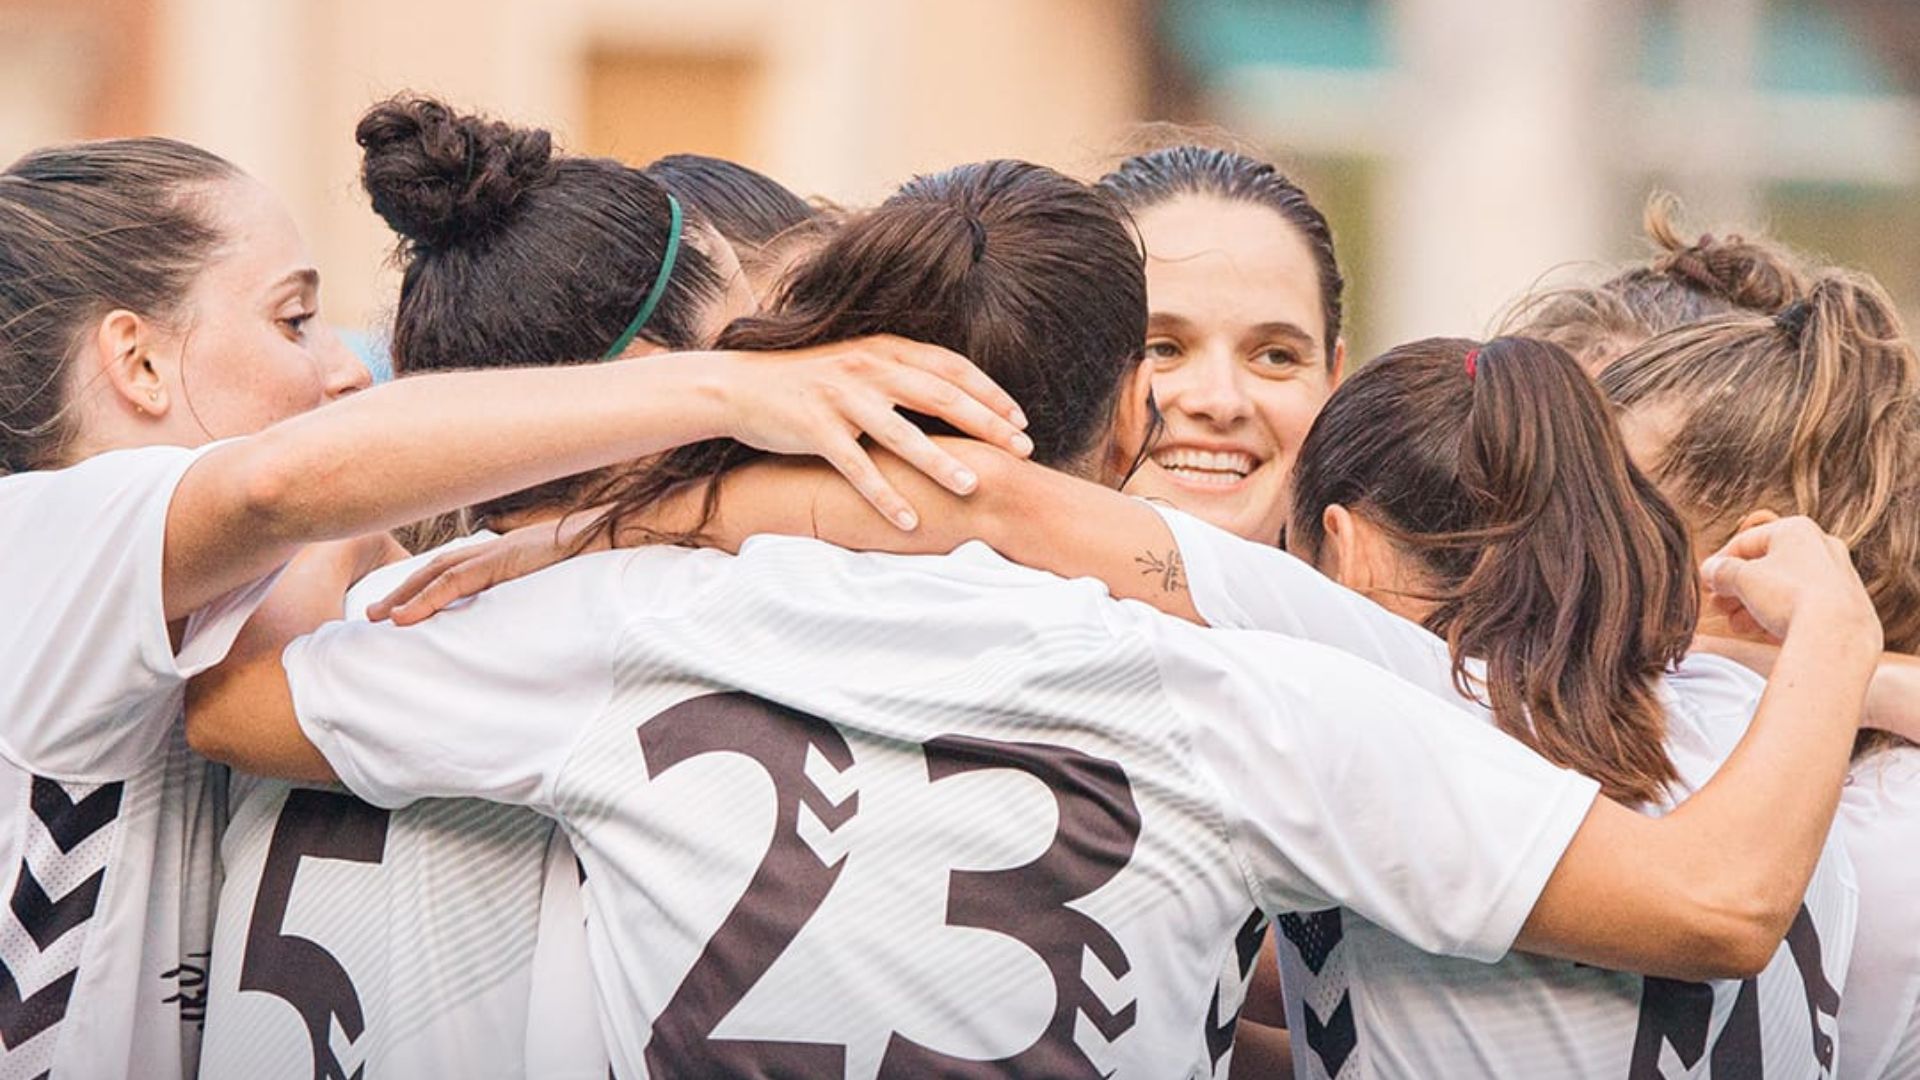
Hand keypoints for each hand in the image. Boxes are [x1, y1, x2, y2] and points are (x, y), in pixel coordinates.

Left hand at [366, 512, 604, 625]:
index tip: (403, 606)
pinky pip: (455, 583)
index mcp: (506, 554)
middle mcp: (495, 550)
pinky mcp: (503, 562)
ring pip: (437, 575)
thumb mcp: (558, 581)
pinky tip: (403, 618)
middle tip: (375, 615)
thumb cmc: (596, 560)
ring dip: (404, 596)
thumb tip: (533, 617)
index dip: (425, 585)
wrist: (617, 536)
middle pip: (436, 569)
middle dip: (404, 591)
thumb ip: (536, 592)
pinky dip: (426, 600)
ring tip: (378, 619)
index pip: (455, 568)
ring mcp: (498, 553)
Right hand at [708, 336, 1032, 529]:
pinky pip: (857, 467)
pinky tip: (907, 522)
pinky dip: (884, 496)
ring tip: (973, 486)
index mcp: (884, 350)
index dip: (990, 393)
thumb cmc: (811, 383)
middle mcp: (868, 368)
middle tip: (1021, 451)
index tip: (1021, 420)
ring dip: (940, 462)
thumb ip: (903, 377)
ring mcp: (842, 398)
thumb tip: (956, 403)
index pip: (951, 368)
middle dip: (986, 424)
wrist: (742, 388)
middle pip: (940, 396)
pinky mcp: (815, 428)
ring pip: (902, 434)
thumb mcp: (860, 367)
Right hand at [1700, 516, 1880, 647]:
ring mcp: (1840, 578)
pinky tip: (1764, 632)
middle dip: (1738, 589)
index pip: (1746, 541)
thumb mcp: (1741, 578)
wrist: (1837, 634)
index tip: (1707, 582)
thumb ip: (1721, 571)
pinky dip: (1782, 616)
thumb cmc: (1788, 596)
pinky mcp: (1850, 606)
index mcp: (1797, 529)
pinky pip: (1806, 607)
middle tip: (1719, 606)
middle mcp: (1823, 547)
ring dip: (1756, 606)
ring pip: (1786, 589)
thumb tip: (1712, 571)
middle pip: (1768, 567)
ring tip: (1738, 625)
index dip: (1719, 563)